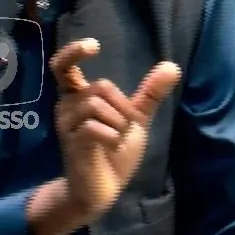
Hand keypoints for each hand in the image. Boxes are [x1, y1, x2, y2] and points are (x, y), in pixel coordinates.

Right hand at [50, 38, 181, 217]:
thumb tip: (172, 66)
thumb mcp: (135, 119)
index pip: (63, 65)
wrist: (103, 189)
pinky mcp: (71, 144)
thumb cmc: (113, 151)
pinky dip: (112, 138)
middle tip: (127, 128)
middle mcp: (66, 107)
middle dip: (123, 106)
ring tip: (117, 140)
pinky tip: (111, 148)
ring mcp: (66, 126)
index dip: (74, 51)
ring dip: (118, 124)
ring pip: (97, 106)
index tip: (94, 46)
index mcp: (78, 96)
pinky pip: (93, 128)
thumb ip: (149, 94)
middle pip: (100, 86)